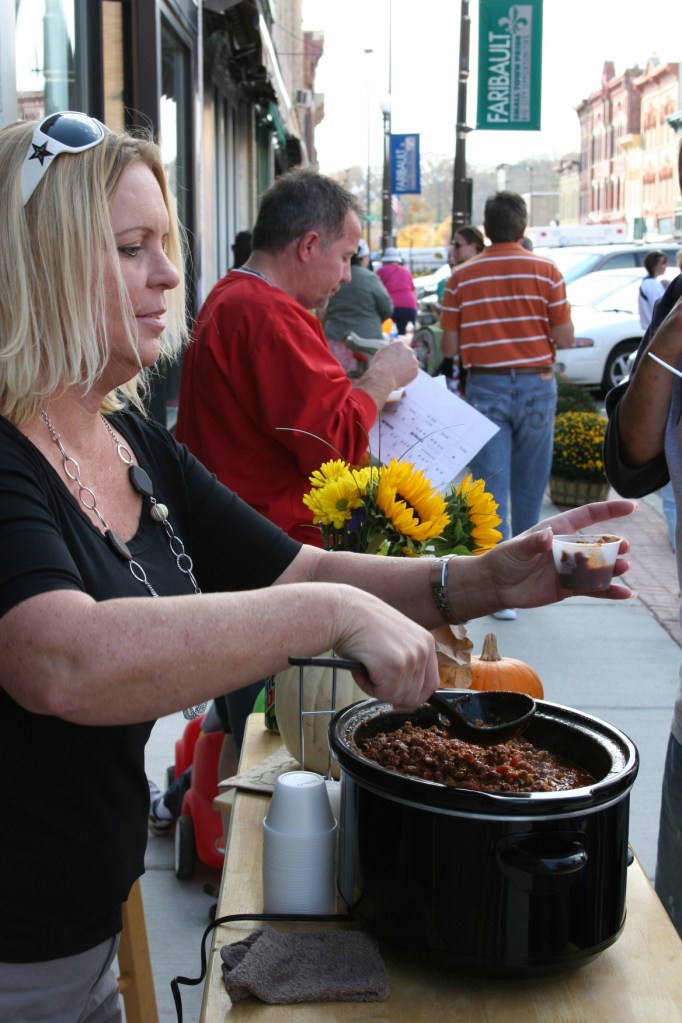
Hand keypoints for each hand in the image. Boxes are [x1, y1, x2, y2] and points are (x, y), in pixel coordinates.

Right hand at [333, 589, 438, 710]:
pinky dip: (367, 686)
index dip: (416, 697)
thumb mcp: (394, 639)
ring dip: (377, 688)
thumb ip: (405, 660)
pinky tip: (361, 667)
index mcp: (426, 642)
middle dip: (392, 694)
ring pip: (397, 696)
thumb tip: (405, 695)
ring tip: (365, 666)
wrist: (343, 611)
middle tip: (374, 681)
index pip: (431, 683)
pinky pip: (382, 693)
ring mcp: (410, 659)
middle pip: (415, 695)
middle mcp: (423, 650)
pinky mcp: (395, 667)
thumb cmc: (360, 623)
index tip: (401, 703)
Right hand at [368, 339, 418, 390]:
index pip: (404, 340)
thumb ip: (391, 349)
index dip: (402, 343)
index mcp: (400, 344)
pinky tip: (399, 377)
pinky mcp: (416, 371)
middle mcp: (409, 350)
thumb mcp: (383, 352)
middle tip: (395, 365)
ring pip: (411, 363)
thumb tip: (394, 350)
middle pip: (407, 353)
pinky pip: (412, 372)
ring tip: (395, 373)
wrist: (383, 377)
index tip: (401, 346)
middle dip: (403, 358)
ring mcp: (414, 360)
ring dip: (406, 366)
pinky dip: (407, 375)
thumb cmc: (380, 365)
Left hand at [476, 499, 636, 609]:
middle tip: (624, 547)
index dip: (610, 510)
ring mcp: (570, 568)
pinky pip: (593, 588)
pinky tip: (627, 594)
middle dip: (613, 544)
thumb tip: (547, 536)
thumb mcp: (517, 549)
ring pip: (598, 566)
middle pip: (597, 543)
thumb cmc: (504, 560)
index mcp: (558, 530)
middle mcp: (567, 547)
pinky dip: (610, 591)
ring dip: (613, 567)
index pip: (588, 515)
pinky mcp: (568, 587)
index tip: (631, 506)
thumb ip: (533, 543)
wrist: (495, 585)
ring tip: (624, 567)